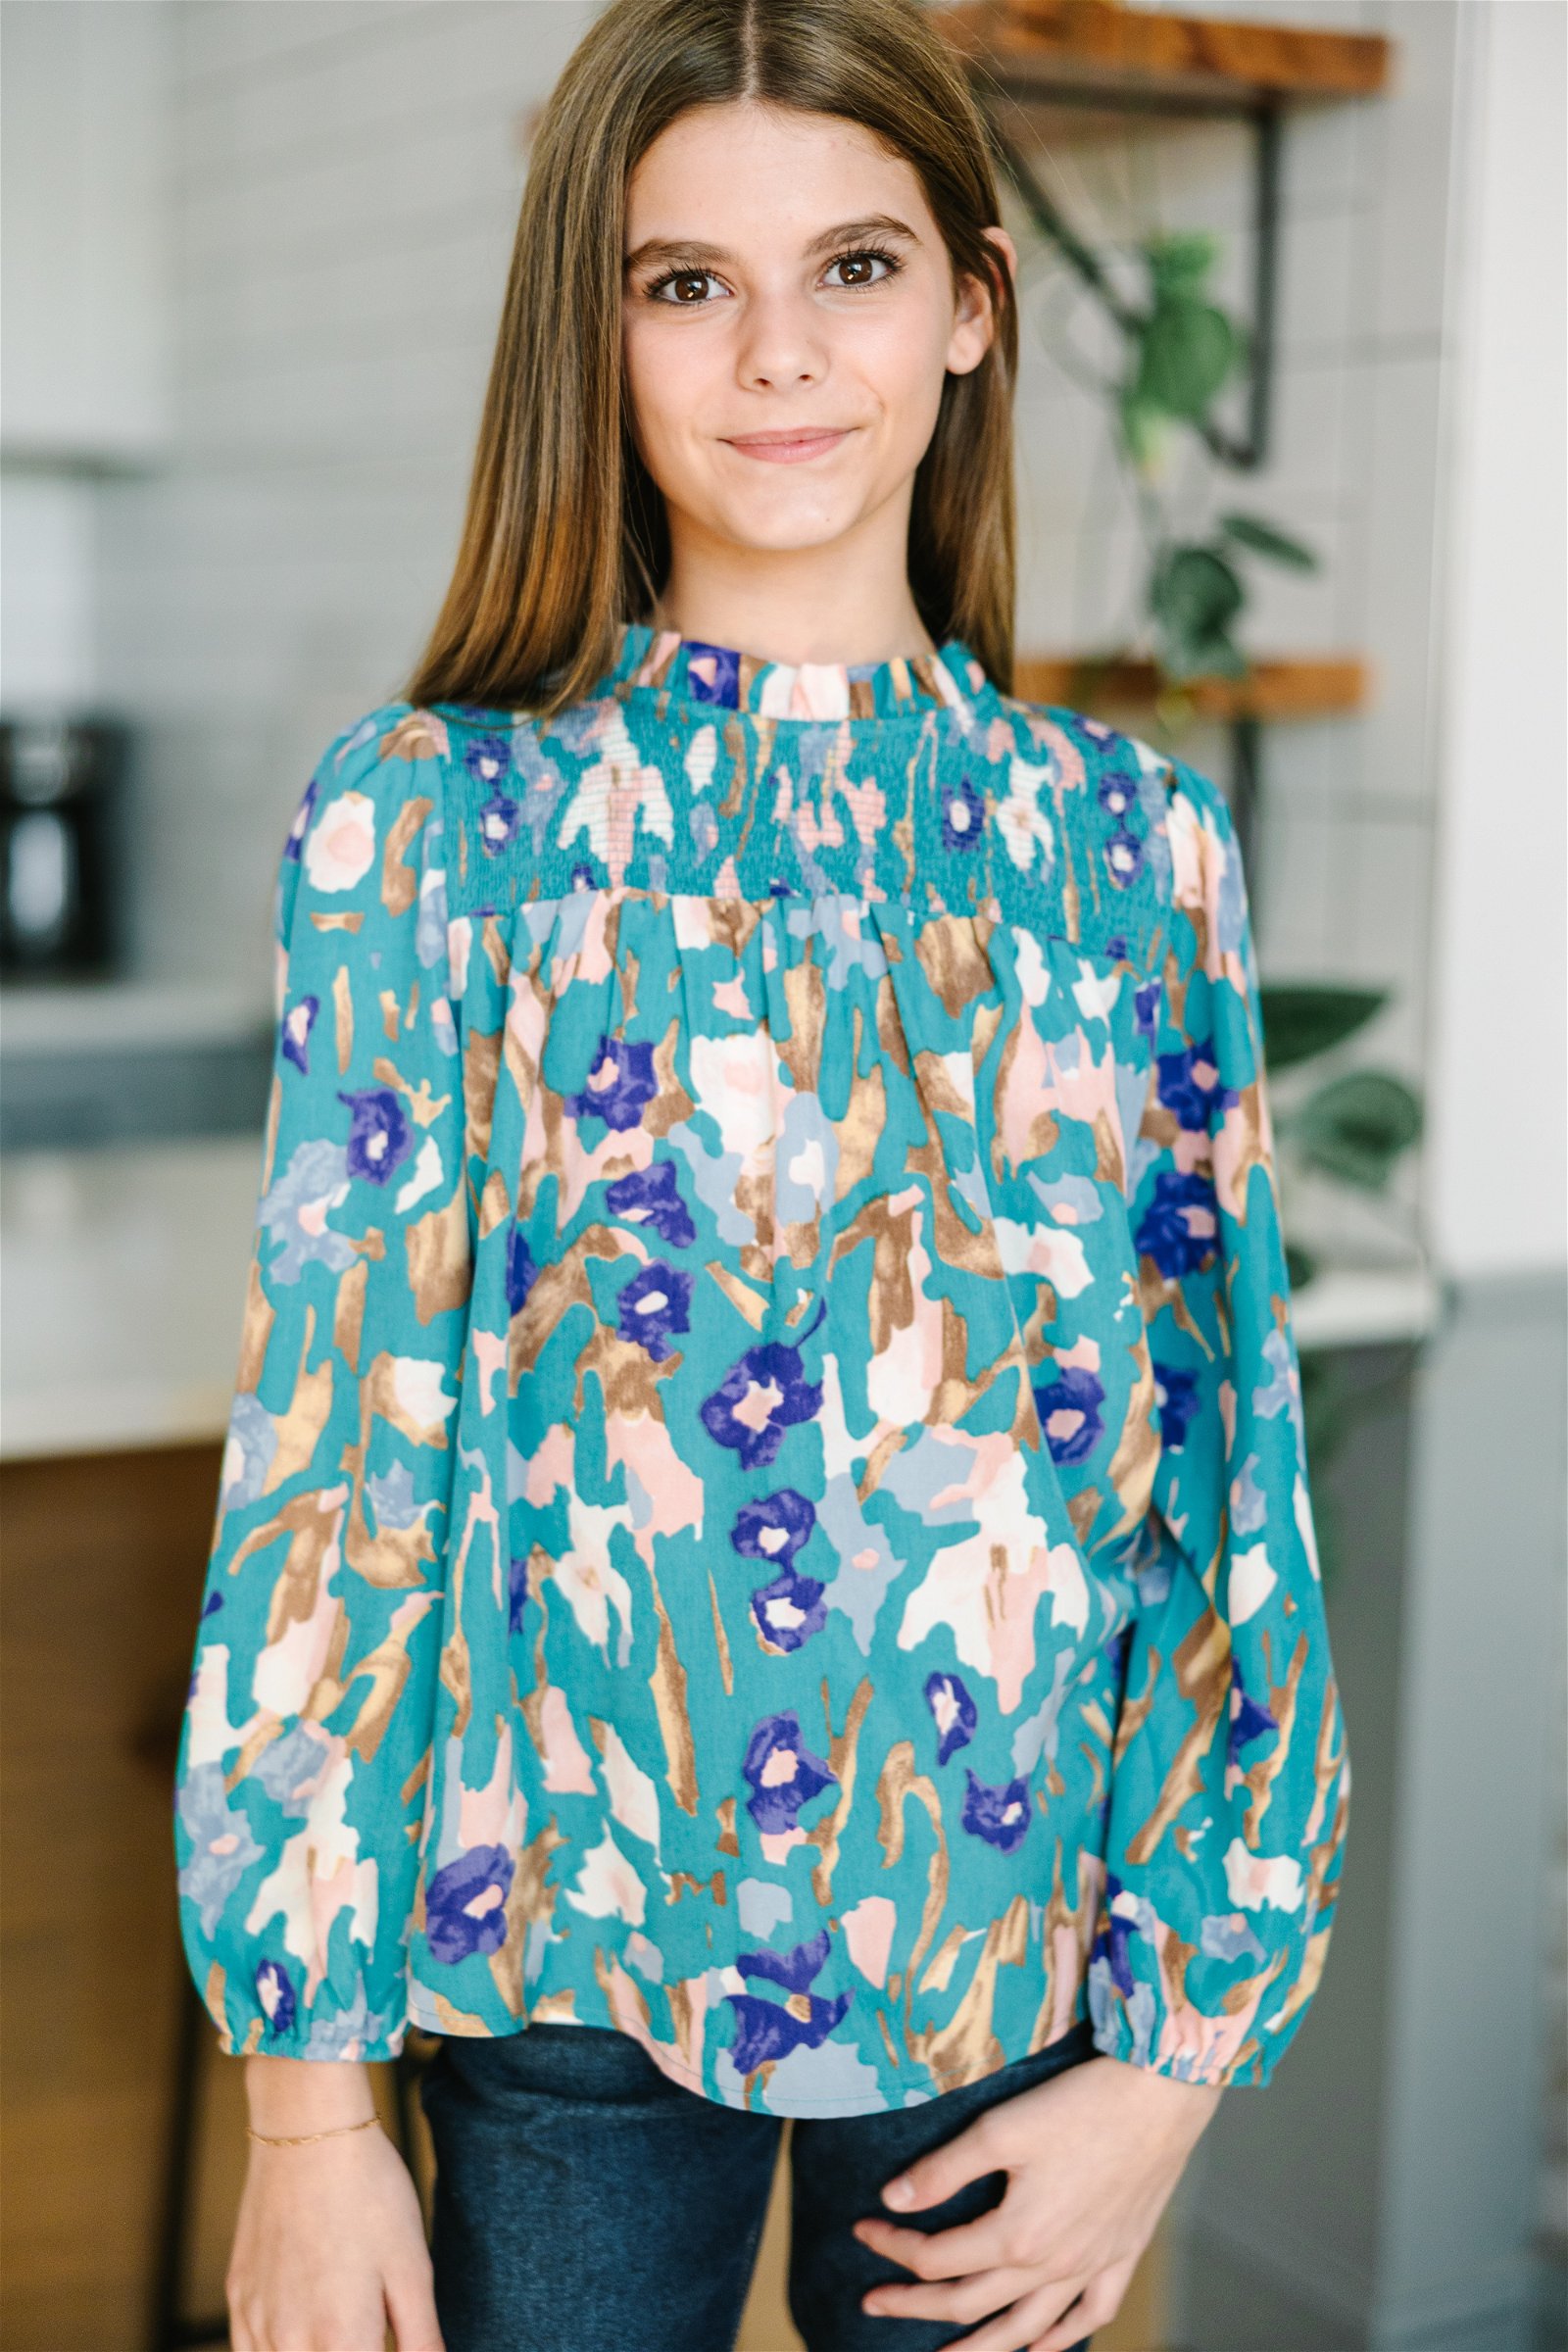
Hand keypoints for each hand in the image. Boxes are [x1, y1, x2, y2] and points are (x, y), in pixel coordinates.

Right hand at [228, 2067, 442, 2351]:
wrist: (308, 2133)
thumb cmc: (369, 2194)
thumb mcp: (412, 2267)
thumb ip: (421, 2338)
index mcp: (342, 2342)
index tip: (388, 2340)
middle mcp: (290, 2344)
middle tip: (371, 2331)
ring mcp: (257, 2322)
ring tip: (340, 2329)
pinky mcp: (237, 2299)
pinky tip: (303, 2335)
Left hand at [850, 2052, 1221, 2349]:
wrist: (1159, 2098)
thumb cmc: (1079, 2105)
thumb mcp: (999, 2128)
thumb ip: (944, 2169)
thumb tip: (893, 2199)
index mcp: (1016, 2235)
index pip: (936, 2257)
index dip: (892, 2247)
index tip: (862, 2228)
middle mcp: (1052, 2265)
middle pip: (970, 2301)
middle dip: (915, 2305)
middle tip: (873, 2304)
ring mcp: (1091, 2266)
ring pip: (1027, 2328)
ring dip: (983, 2347)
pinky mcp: (1122, 2255)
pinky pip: (1091, 2314)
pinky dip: (1062, 2338)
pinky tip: (1040, 2346)